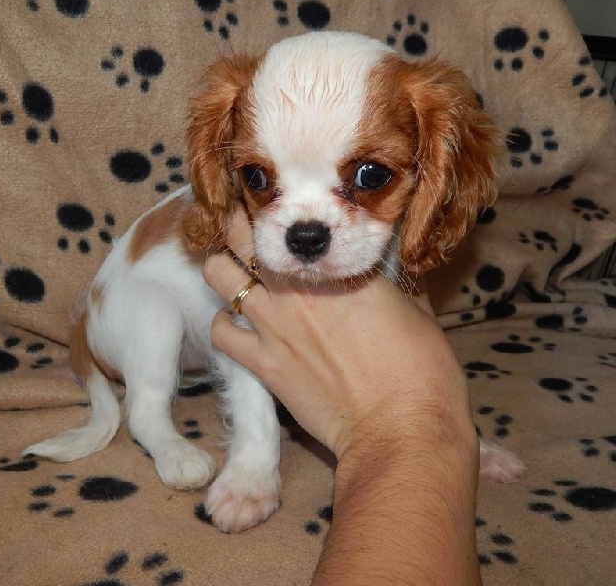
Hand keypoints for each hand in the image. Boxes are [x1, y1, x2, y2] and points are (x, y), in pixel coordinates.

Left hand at [203, 209, 473, 458]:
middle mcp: (298, 285)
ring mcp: (273, 323)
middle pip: (245, 233)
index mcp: (342, 267)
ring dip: (223, 268)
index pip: (299, 224)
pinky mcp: (262, 363)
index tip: (284, 211)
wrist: (402, 429)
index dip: (285, 213)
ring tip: (234, 272)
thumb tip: (401, 279)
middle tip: (247, 227)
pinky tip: (236, 326)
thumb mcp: (420, 315)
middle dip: (241, 223)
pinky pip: (220, 333)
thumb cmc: (422, 373)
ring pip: (218, 274)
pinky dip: (223, 325)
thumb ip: (401, 288)